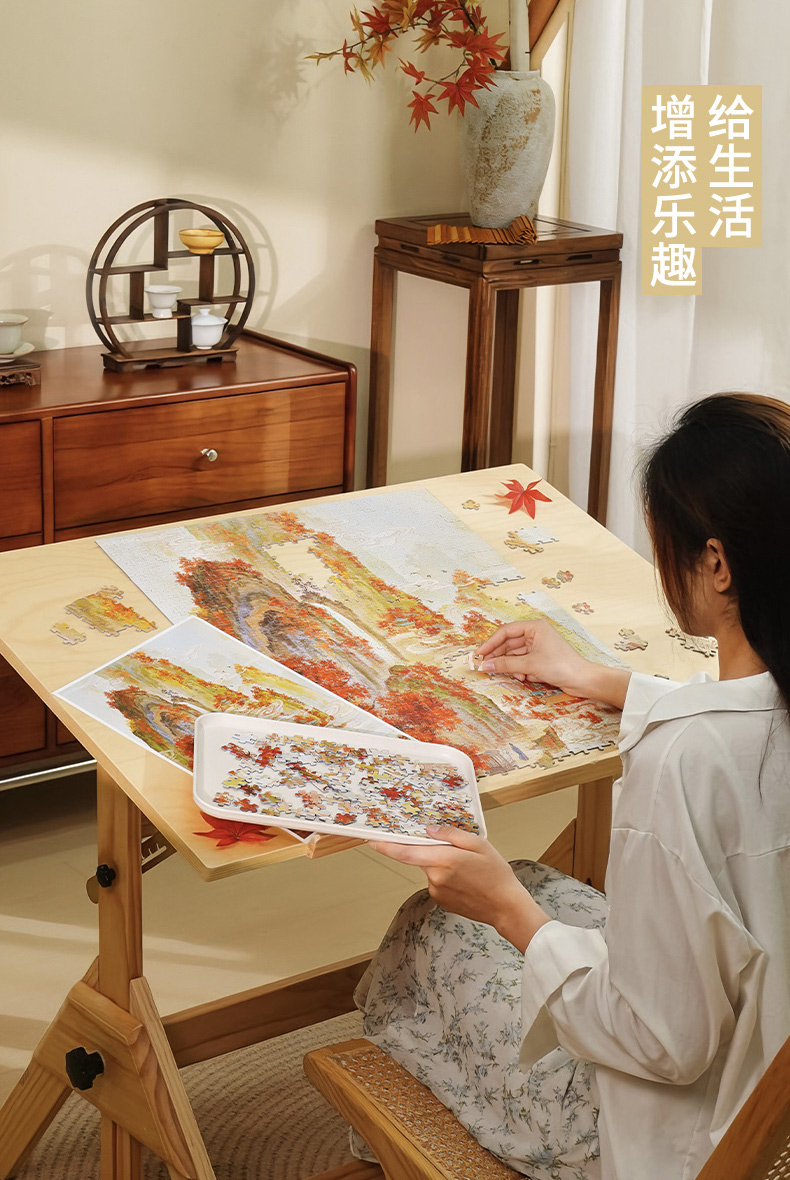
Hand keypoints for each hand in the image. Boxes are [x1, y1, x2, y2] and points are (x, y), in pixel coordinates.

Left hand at [369, 825, 549, 952]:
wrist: (506, 907)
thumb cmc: (496, 873)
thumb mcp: (479, 844)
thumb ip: (451, 834)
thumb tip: (429, 830)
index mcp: (444, 860)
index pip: (406, 853)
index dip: (386, 846)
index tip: (371, 840)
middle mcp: (435, 877)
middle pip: (420, 857)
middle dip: (430, 850)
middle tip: (455, 852)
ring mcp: (436, 891)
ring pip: (430, 869)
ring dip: (441, 864)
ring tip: (467, 868)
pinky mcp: (440, 900)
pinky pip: (436, 881)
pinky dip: (445, 876)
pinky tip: (465, 880)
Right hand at [474, 619, 630, 707]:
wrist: (583, 680)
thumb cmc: (560, 666)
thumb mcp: (529, 665)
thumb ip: (505, 664)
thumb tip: (484, 666)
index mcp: (534, 627)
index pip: (506, 631)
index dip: (490, 643)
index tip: (478, 654)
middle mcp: (536, 634)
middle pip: (509, 643)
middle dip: (499, 656)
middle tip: (485, 666)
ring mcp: (539, 646)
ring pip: (515, 654)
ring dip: (511, 666)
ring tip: (511, 675)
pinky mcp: (541, 659)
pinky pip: (523, 662)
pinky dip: (520, 670)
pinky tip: (523, 678)